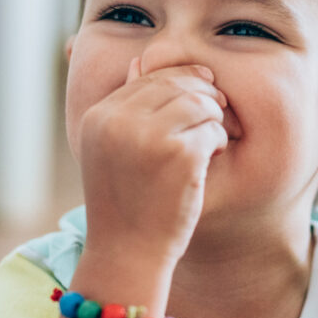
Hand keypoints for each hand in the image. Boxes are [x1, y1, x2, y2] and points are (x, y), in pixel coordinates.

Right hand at [77, 59, 228, 272]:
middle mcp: (118, 121)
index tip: (199, 96)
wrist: (127, 255)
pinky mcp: (179, 155)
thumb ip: (125, 108)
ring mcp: (148, 136)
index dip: (180, 82)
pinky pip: (213, 130)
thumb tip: (141, 61)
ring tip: (209, 143)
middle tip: (214, 115)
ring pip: (198, 102)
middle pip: (175, 82)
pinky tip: (211, 159)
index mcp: (99, 117)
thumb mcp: (111, 151)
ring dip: (212, 120)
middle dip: (202, 95)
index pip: (147, 77)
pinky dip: (218, 143)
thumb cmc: (124, 205)